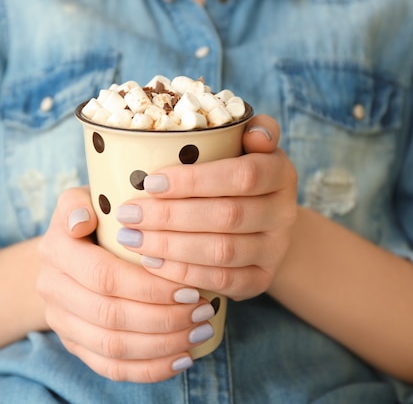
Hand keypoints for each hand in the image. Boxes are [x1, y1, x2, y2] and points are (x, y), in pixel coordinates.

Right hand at [37, 187, 216, 382]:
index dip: (149, 287)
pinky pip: (111, 368)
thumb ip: (79, 202)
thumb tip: (82, 220)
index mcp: (56, 251)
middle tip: (202, 311)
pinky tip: (181, 359)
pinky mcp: (75, 346)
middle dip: (163, 318)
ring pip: (113, 347)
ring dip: (162, 345)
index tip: (190, 287)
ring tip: (200, 332)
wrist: (65, 256)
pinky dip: (149, 369)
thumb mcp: (81, 199)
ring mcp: (62, 322)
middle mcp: (52, 290)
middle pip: (111, 316)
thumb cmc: (90, 221)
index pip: (105, 276)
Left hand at [115, 115, 297, 300]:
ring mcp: (275, 250)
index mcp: (280, 172)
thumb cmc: (234, 178)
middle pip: (227, 216)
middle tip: (128, 214)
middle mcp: (285, 212)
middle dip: (170, 216)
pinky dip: (184, 273)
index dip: (195, 180)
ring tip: (131, 238)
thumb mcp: (243, 147)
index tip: (150, 182)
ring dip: (171, 246)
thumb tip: (253, 133)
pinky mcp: (262, 279)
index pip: (243, 175)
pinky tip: (151, 263)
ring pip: (222, 252)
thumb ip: (248, 129)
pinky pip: (223, 282)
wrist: (260, 225)